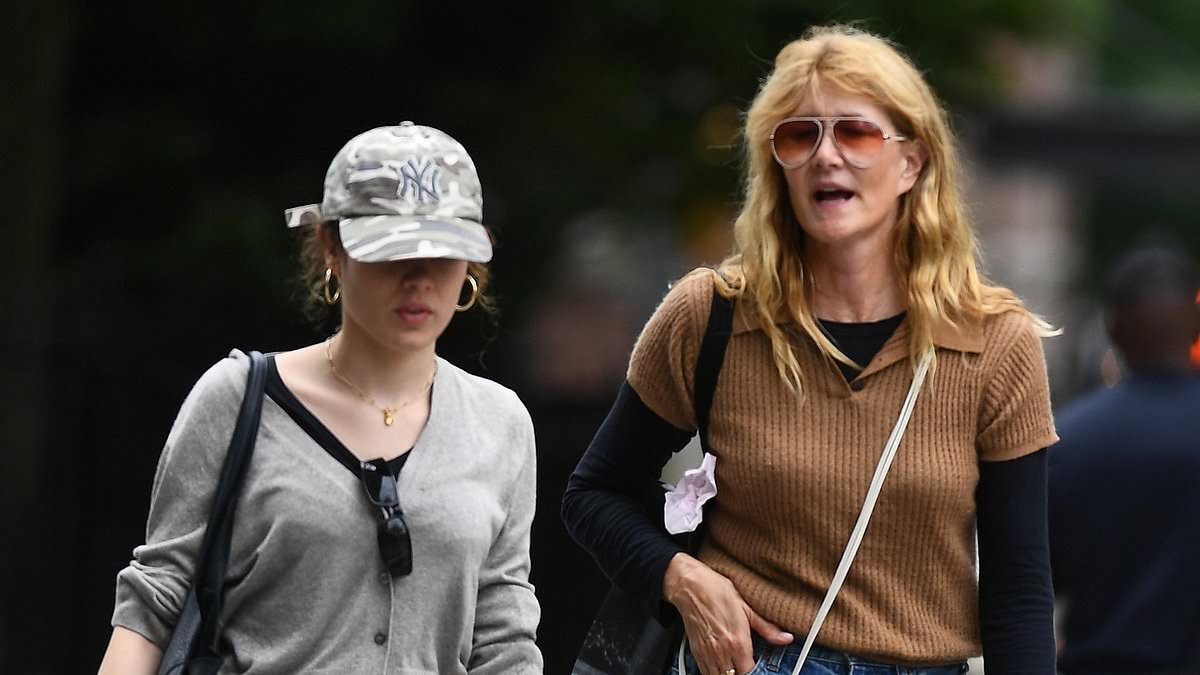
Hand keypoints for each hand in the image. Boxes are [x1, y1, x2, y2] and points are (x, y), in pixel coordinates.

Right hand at [663, 553, 792, 674]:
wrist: (690, 585)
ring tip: (735, 667)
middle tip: (746, 665)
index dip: (756, 672)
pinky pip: (706, 672)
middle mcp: (722, 651)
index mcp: (737, 641)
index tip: (759, 668)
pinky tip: (722, 666)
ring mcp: (707, 652)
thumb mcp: (746, 606)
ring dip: (728, 674)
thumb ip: (767, 627)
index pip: (750, 672)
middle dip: (742, 673)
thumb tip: (785, 638)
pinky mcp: (696, 651)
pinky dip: (715, 673)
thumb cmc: (716, 591)